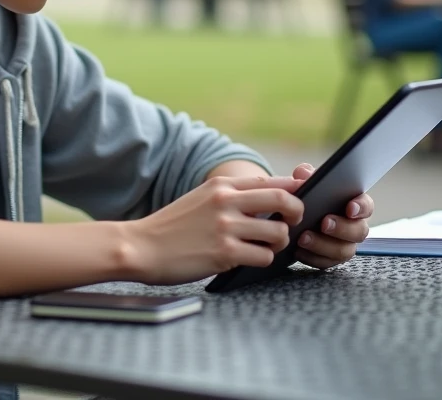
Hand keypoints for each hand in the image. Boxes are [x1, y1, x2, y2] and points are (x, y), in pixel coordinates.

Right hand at [125, 174, 304, 284]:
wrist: (140, 246)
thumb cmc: (172, 227)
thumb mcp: (201, 199)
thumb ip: (232, 197)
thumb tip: (271, 199)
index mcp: (221, 185)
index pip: (272, 181)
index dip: (295, 190)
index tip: (300, 199)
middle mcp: (226, 202)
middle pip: (285, 200)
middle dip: (297, 213)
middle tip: (293, 223)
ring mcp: (226, 227)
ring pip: (278, 233)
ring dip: (278, 243)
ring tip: (265, 246)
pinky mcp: (224, 253)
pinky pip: (264, 257)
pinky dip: (263, 260)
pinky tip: (249, 260)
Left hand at [287, 162, 373, 270]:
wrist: (295, 217)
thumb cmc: (309, 196)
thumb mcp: (307, 182)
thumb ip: (306, 175)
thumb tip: (303, 173)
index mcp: (355, 205)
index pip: (366, 205)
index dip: (361, 207)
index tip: (350, 207)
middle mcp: (355, 227)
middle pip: (359, 231)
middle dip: (342, 228)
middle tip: (324, 223)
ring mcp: (344, 245)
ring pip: (344, 251)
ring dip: (324, 245)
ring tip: (304, 237)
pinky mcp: (330, 259)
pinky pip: (326, 263)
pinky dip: (312, 257)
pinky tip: (298, 250)